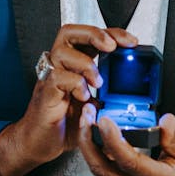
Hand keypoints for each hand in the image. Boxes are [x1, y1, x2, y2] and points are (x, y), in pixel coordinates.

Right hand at [0, 24, 136, 175]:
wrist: (40, 143)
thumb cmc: (64, 124)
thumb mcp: (95, 107)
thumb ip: (109, 97)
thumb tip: (135, 97)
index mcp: (74, 65)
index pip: (91, 37)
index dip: (111, 33)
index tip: (131, 42)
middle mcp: (60, 66)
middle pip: (70, 32)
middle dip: (94, 34)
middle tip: (111, 47)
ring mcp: (50, 78)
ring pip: (62, 52)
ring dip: (85, 63)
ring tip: (97, 82)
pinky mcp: (44, 93)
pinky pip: (57, 77)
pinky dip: (75, 84)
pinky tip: (84, 97)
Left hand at [78, 108, 174, 175]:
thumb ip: (174, 138)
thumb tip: (166, 120)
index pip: (129, 162)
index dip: (113, 140)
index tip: (104, 121)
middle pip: (103, 169)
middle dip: (88, 142)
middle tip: (86, 118)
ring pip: (99, 170)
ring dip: (88, 145)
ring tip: (86, 122)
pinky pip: (103, 170)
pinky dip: (93, 152)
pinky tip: (93, 135)